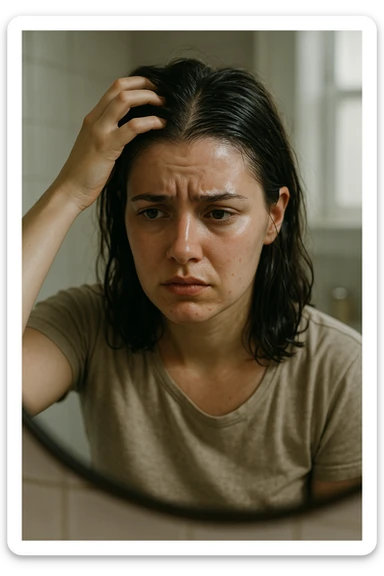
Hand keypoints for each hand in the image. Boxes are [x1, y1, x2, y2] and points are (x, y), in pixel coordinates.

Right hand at [53, 77, 165, 211]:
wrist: (70, 190)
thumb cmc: (87, 174)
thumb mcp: (99, 148)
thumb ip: (113, 135)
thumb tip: (137, 132)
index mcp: (93, 118)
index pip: (115, 88)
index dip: (136, 83)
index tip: (153, 89)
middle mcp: (95, 119)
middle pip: (120, 87)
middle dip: (145, 84)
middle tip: (163, 91)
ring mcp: (99, 131)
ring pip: (125, 99)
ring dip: (148, 98)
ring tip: (164, 104)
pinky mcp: (107, 146)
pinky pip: (132, 126)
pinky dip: (150, 121)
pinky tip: (161, 124)